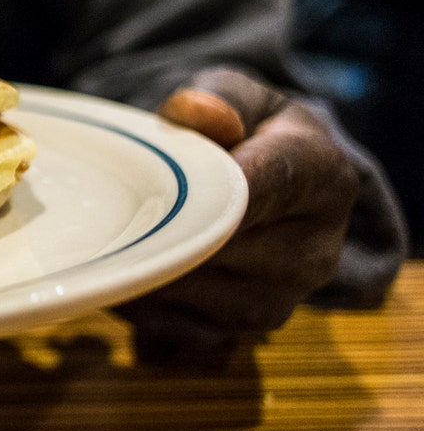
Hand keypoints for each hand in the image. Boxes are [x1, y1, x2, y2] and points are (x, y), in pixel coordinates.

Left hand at [113, 67, 359, 366]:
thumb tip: (197, 112)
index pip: (256, 190)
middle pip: (216, 249)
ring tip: (109, 236)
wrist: (269, 186)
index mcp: (324, 181)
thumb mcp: (238, 95)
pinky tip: (119, 267)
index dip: (198, 189)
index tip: (150, 184)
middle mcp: (314, 254)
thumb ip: (218, 98)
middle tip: (106, 211)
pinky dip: (136, 299)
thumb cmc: (247, 131)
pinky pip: (172, 326)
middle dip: (159, 230)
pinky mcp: (239, 335)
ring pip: (190, 294)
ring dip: (142, 268)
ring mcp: (279, 302)